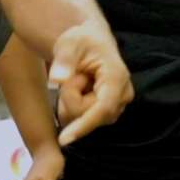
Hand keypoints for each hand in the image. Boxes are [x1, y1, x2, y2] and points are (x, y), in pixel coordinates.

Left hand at [49, 23, 132, 145]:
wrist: (89, 41)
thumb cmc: (80, 40)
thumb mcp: (68, 44)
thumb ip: (63, 61)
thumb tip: (57, 80)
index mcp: (117, 78)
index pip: (103, 109)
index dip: (84, 125)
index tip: (64, 139)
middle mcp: (122, 96)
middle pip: (89, 116)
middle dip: (71, 98)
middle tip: (72, 75)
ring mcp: (116, 106)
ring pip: (84, 119)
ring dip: (71, 101)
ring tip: (76, 79)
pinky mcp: (108, 112)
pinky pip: (84, 120)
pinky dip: (73, 105)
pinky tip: (78, 89)